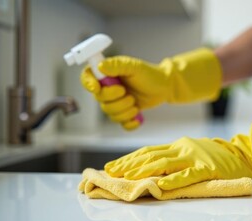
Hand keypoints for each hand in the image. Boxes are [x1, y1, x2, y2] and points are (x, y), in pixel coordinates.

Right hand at [80, 48, 221, 129]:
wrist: (165, 87)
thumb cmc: (150, 74)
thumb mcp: (134, 66)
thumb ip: (117, 65)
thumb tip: (100, 66)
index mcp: (107, 74)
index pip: (87, 78)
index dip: (88, 84)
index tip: (97, 88)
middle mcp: (108, 88)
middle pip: (100, 100)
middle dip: (115, 100)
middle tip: (128, 93)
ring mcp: (115, 102)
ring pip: (110, 113)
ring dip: (124, 111)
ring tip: (135, 103)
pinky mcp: (124, 113)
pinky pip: (120, 124)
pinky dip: (129, 123)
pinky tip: (137, 117)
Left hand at [105, 137, 251, 189]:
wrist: (240, 153)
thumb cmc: (212, 154)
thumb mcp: (189, 150)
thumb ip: (172, 156)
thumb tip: (148, 167)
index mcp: (177, 144)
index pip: (148, 151)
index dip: (129, 158)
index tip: (113, 165)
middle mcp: (182, 148)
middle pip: (151, 156)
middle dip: (130, 164)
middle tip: (113, 172)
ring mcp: (194, 157)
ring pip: (165, 163)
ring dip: (145, 170)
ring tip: (130, 177)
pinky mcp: (207, 168)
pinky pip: (188, 174)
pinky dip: (174, 180)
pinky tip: (161, 185)